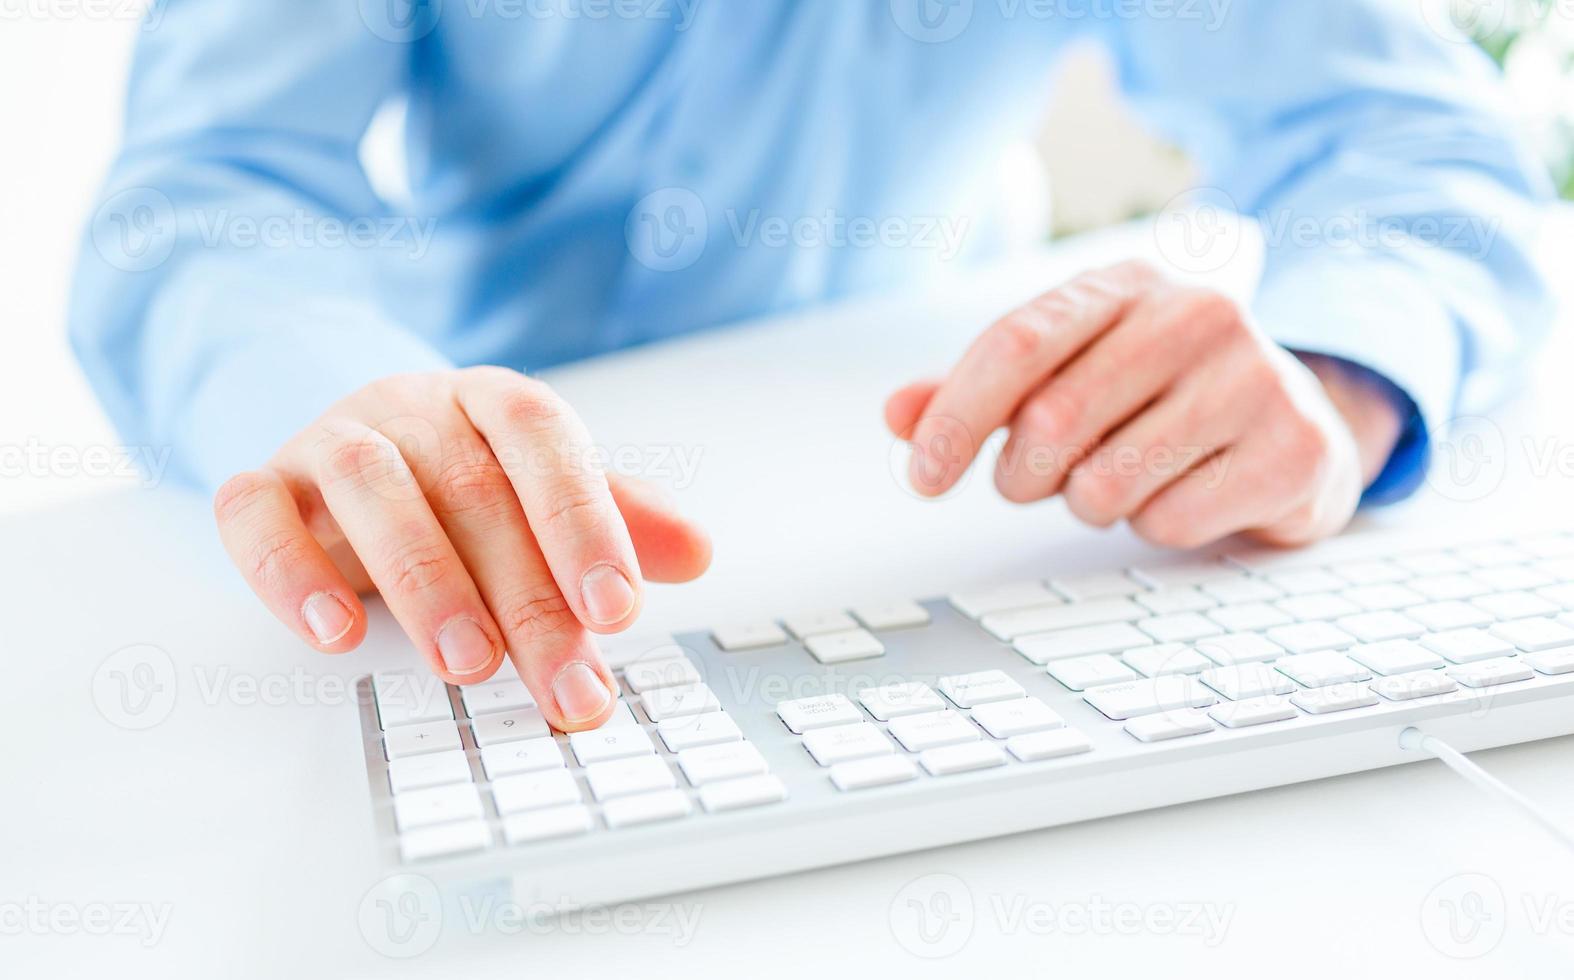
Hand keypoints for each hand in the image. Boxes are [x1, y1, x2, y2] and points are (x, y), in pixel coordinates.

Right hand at [213, 367, 710, 729]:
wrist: (348, 447)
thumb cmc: (462, 479)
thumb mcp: (541, 493)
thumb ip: (616, 519)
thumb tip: (695, 551)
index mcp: (493, 403)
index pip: (545, 441)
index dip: (584, 520)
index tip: (617, 609)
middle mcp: (416, 409)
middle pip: (473, 490)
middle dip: (526, 598)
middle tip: (565, 684)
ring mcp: (332, 441)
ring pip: (371, 488)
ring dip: (425, 581)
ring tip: (468, 664)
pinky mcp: (265, 483)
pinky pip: (255, 513)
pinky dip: (288, 572)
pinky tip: (335, 635)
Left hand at [885, 260, 1403, 548]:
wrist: (1300, 423)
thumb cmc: (1160, 398)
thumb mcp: (1070, 375)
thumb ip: (979, 394)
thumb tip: (897, 414)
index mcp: (1127, 283)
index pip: (1015, 344)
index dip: (955, 419)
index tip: (922, 477)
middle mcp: (1197, 314)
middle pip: (1051, 422)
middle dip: (1024, 475)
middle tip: (1041, 480)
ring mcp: (1255, 378)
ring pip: (1106, 484)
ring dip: (1090, 503)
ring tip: (1124, 476)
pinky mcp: (1292, 449)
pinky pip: (1169, 521)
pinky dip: (1156, 525)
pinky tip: (1186, 491)